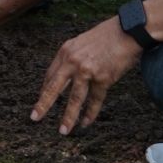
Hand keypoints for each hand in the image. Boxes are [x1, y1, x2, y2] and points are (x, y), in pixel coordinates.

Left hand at [30, 16, 141, 134]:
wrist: (128, 31)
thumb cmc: (107, 36)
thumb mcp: (81, 42)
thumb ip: (72, 57)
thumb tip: (65, 73)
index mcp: (65, 51)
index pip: (50, 75)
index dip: (45, 90)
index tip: (40, 101)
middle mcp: (73, 61)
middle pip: (54, 87)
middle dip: (43, 104)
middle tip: (34, 118)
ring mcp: (87, 71)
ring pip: (75, 99)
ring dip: (68, 117)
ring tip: (63, 131)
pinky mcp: (103, 79)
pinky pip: (95, 100)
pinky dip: (90, 113)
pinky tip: (86, 123)